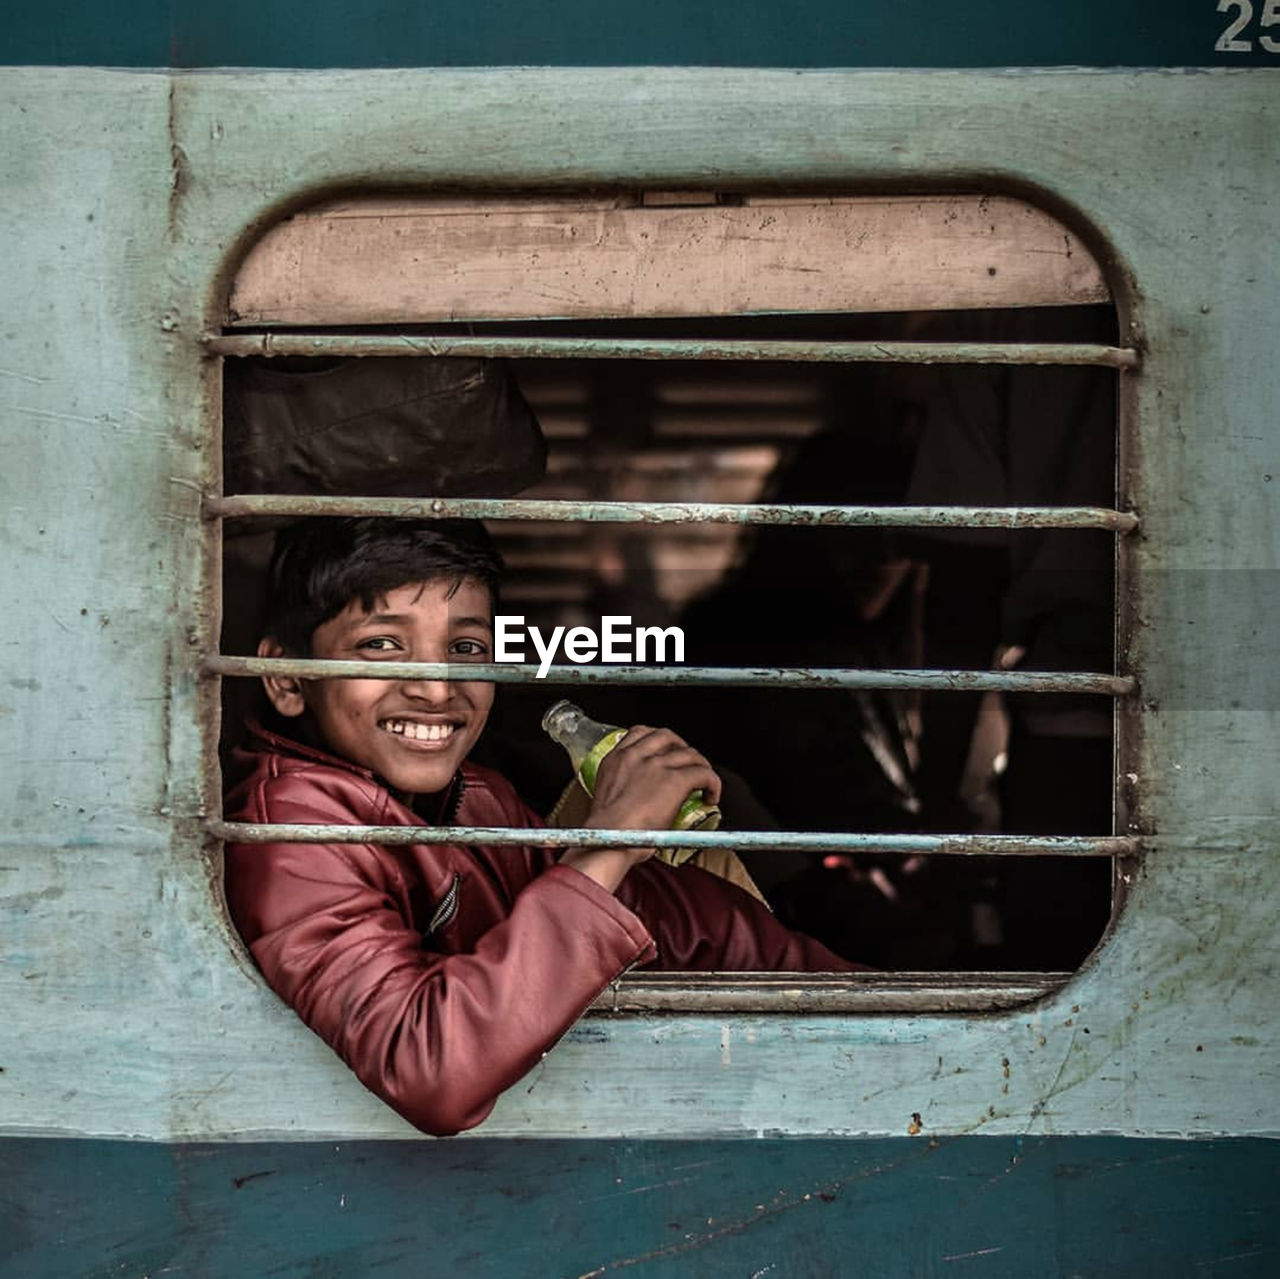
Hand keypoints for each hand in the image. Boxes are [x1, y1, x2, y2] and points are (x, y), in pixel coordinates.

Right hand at [559, 726, 720, 893]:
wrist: (609, 842)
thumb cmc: (606, 831)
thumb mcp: (607, 798)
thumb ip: (623, 788)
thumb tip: (641, 798)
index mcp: (616, 759)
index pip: (640, 733)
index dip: (658, 741)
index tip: (666, 752)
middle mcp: (636, 756)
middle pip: (667, 736)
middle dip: (682, 748)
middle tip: (688, 764)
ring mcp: (656, 766)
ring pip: (690, 754)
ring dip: (700, 766)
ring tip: (703, 782)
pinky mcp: (675, 780)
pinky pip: (704, 773)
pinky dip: (713, 783)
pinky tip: (711, 795)